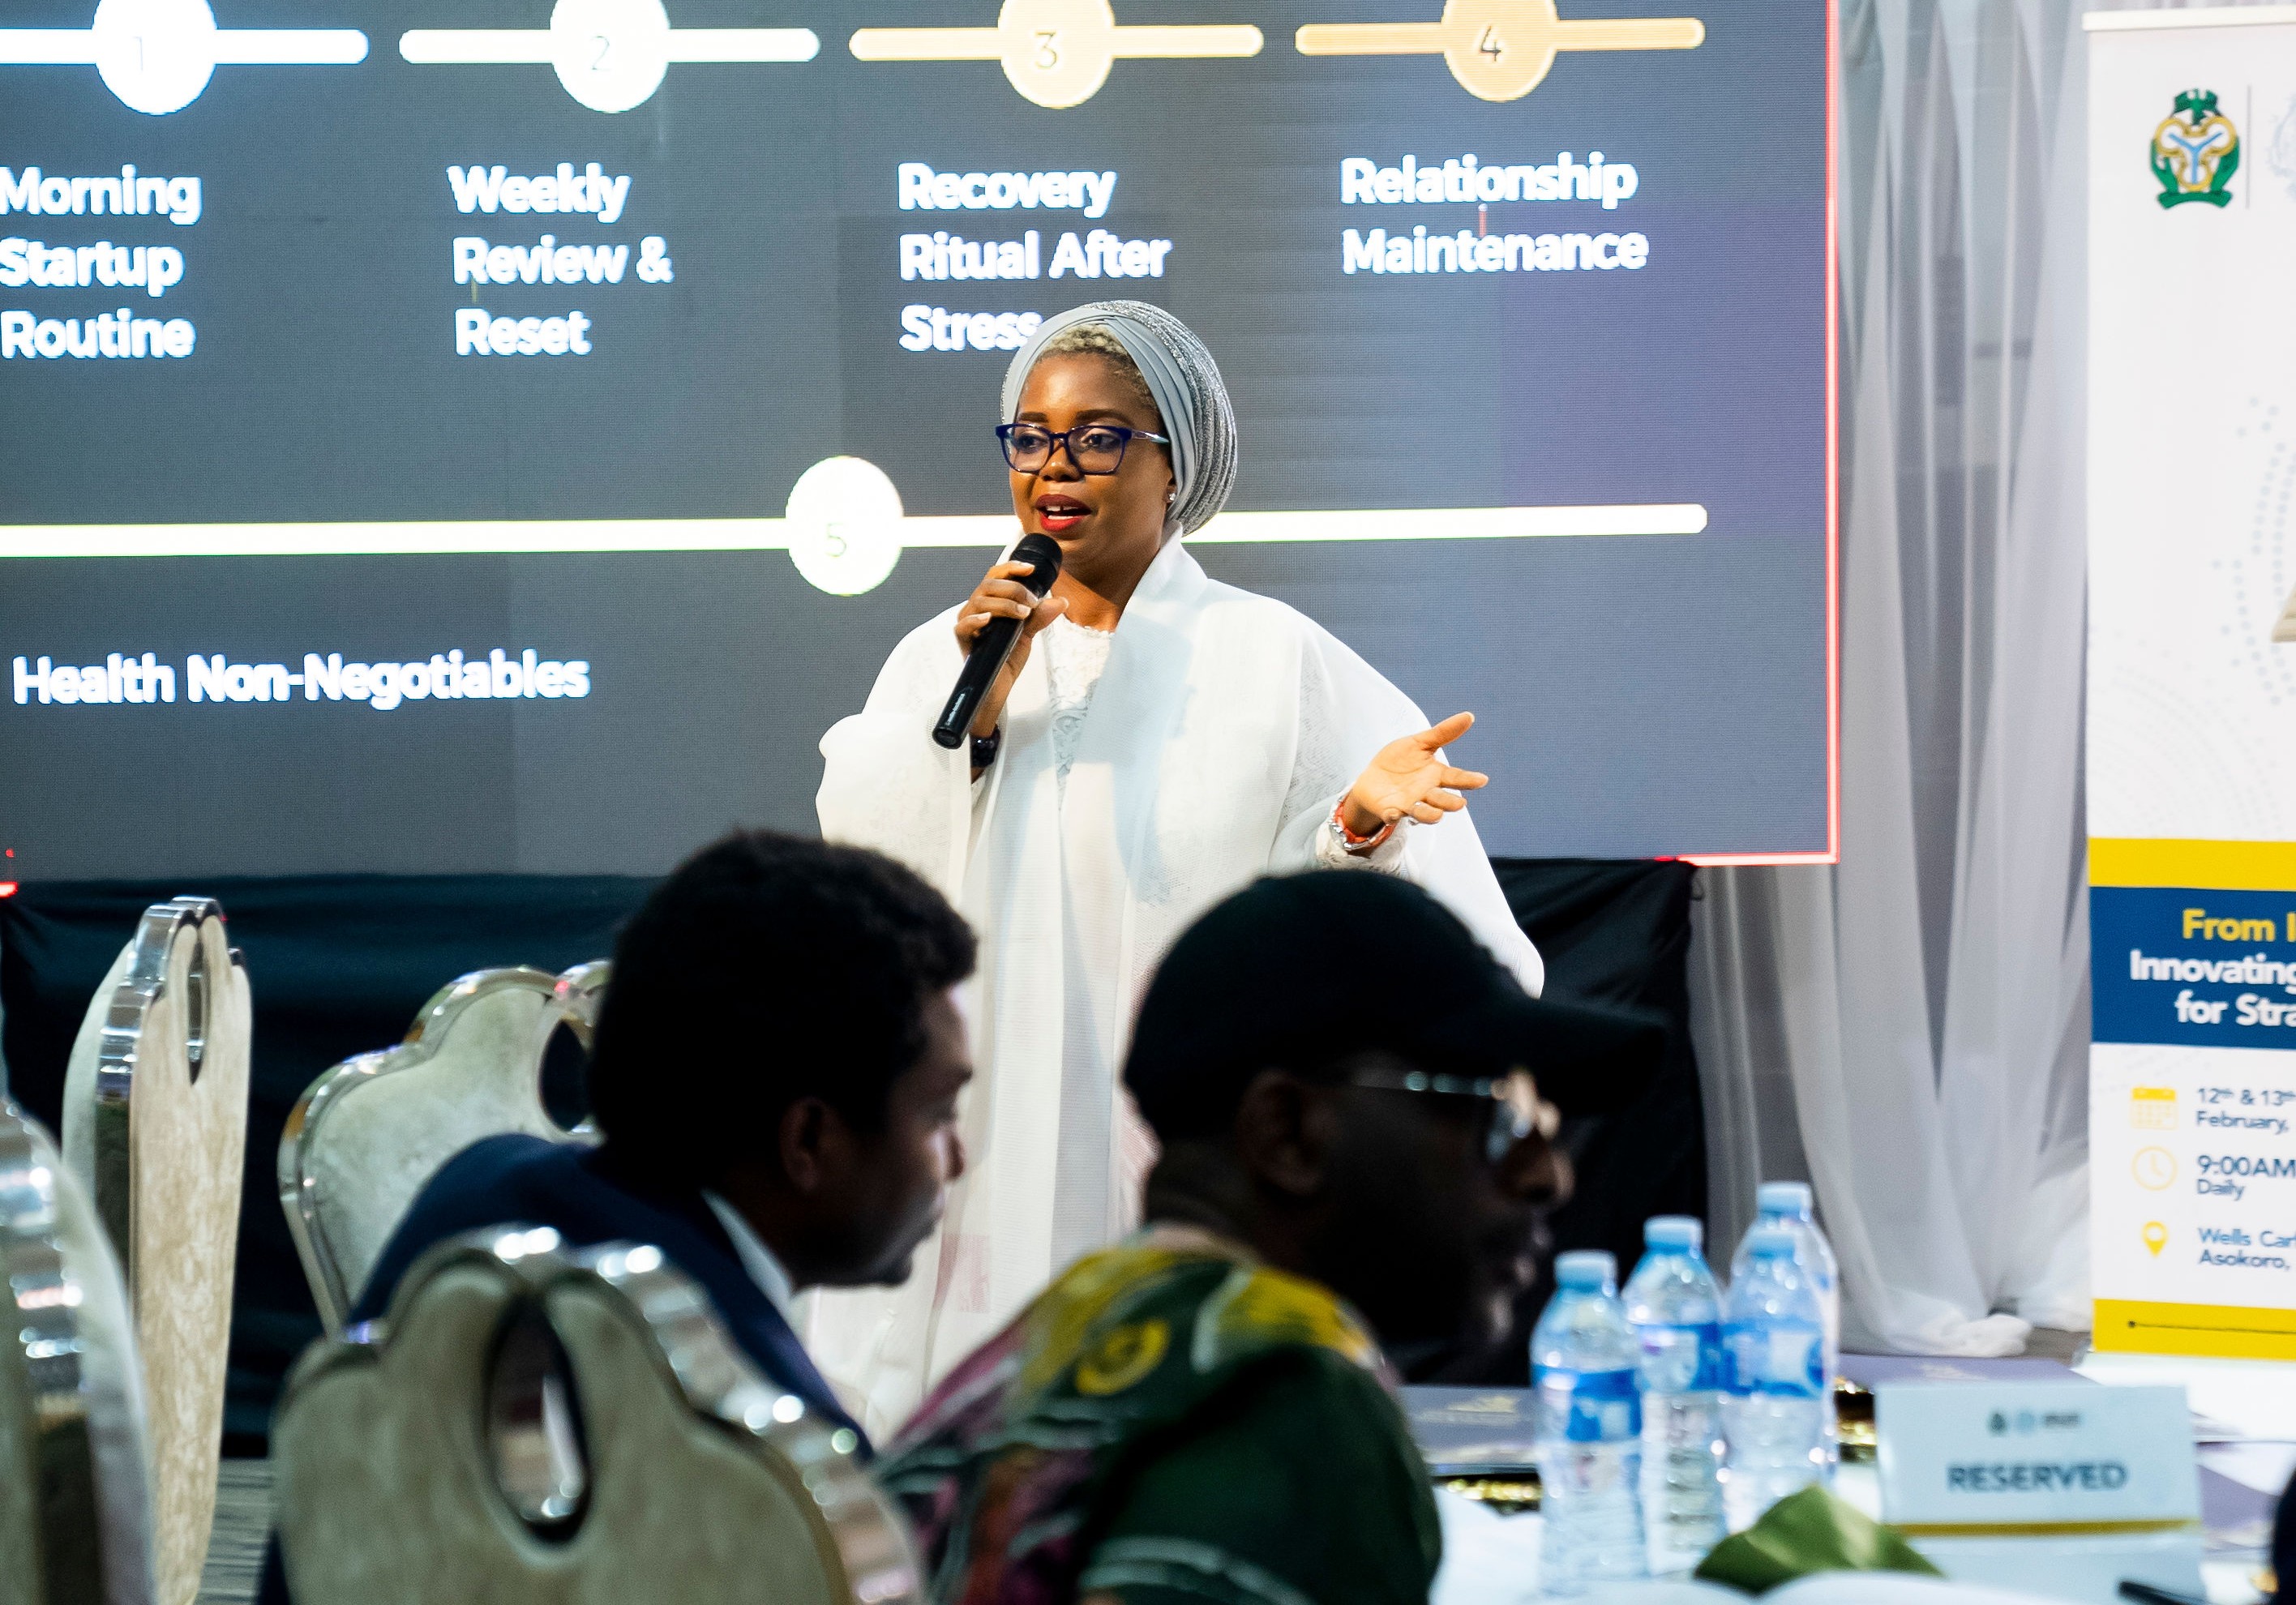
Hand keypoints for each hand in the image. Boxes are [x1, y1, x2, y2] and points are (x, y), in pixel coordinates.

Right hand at [954, 559, 1066, 738]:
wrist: (999, 687)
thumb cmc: (1007, 658)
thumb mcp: (1027, 634)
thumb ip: (1040, 617)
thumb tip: (1061, 601)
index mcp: (990, 602)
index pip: (996, 576)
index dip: (1011, 568)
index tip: (1031, 569)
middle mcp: (976, 609)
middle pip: (987, 584)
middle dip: (1013, 588)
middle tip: (1032, 602)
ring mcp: (967, 624)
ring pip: (978, 601)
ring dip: (1003, 603)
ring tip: (1022, 614)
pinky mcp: (962, 641)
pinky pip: (962, 625)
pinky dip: (976, 620)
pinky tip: (989, 619)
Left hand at [1341, 711, 1487, 839]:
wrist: (1372, 779)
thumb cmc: (1400, 762)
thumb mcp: (1419, 743)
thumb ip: (1443, 733)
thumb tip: (1469, 716)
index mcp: (1435, 775)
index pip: (1455, 777)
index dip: (1469, 779)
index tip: (1482, 780)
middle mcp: (1426, 793)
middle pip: (1441, 799)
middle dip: (1450, 802)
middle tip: (1460, 803)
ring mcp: (1409, 803)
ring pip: (1422, 812)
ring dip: (1429, 814)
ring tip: (1437, 814)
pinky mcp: (1390, 810)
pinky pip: (1392, 815)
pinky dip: (1393, 815)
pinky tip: (1393, 813)